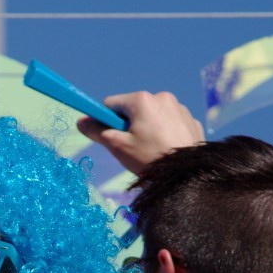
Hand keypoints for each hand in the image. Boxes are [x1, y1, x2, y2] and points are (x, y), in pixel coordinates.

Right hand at [77, 91, 204, 175]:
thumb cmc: (149, 158)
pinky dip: (165, 133)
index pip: (111, 104)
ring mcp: (180, 108)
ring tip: (151, 151)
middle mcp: (162, 97)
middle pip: (133, 109)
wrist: (187, 175)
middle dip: (128, 125)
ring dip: (147, 129)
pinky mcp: (192, 121)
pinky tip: (166, 149)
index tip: (110, 137)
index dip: (106, 120)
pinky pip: (170, 123)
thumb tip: (80, 122)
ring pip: (153, 116)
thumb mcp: (118, 146)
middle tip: (132, 148)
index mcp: (142, 100)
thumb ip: (97, 131)